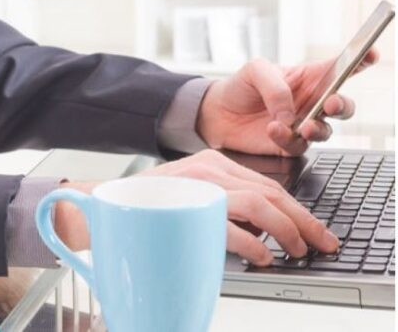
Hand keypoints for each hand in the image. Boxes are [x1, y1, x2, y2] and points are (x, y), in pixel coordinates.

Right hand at [54, 150, 339, 265]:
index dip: (298, 209)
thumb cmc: (143, 207)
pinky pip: (232, 223)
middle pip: (273, 191)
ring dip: (287, 230)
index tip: (314, 230)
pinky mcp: (187, 203)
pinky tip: (262, 256)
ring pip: (261, 203)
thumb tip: (261, 231)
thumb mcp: (189, 196)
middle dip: (304, 221)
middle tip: (320, 243)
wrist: (99, 205)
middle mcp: (210, 168)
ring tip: (296, 251)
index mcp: (213, 163)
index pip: (268, 184)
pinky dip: (255, 243)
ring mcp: (199, 184)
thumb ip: (220, 204)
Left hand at [197, 50, 378, 155]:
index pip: (341, 68)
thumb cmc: (240, 87)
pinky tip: (273, 129)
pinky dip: (286, 138)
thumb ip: (275, 86)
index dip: (361, 60)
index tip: (371, 54)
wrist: (216, 114)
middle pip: (343, 106)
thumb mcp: (255, 71)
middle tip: (330, 104)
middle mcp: (312, 102)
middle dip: (343, 106)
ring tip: (301, 125)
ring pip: (326, 131)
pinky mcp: (288, 145)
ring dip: (316, 129)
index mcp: (310, 78)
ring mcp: (302, 125)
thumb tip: (289, 114)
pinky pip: (297, 146)